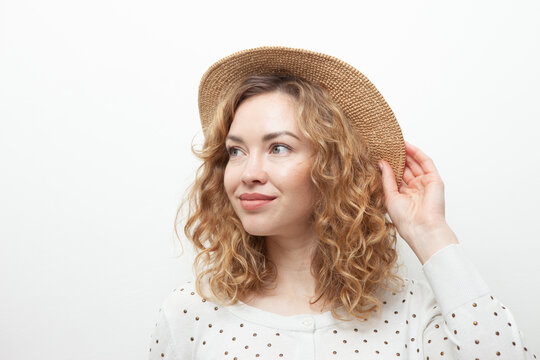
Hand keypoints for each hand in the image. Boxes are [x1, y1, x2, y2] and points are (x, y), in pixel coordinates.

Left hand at [378, 141, 458, 263]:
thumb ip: (387, 178)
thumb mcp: (389, 196)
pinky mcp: (434, 180)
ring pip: (415, 163)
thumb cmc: (405, 219)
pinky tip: (407, 145)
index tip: (379, 154)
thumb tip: (382, 163)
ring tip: (395, 141)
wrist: (421, 228)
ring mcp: (425, 184)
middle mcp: (415, 189)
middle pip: (406, 168)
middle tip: (386, 144)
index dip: (389, 165)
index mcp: (404, 195)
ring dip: (406, 152)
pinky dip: (417, 153)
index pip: (396, 176)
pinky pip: (426, 162)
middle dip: (397, 156)